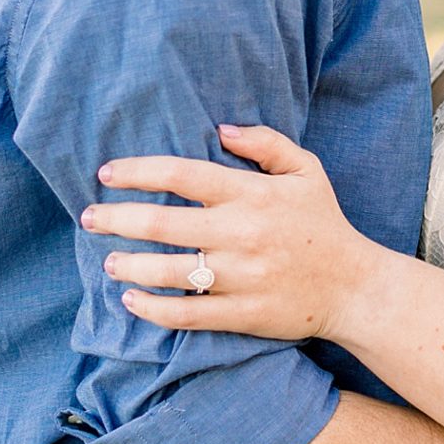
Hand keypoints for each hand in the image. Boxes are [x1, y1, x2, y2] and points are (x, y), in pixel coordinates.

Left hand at [82, 126, 378, 341]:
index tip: (106, 173)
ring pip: (167, 272)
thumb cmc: (324, 224)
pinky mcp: (242, 314)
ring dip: (128, 264)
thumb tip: (221, 129)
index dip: (137, 171)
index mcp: (252, 194)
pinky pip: (186, 314)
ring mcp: (241, 277)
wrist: (355, 287)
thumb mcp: (307, 170)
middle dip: (116, 218)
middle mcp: (241, 234)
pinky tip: (131, 298)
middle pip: (162, 224)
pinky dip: (152, 309)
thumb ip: (266, 143)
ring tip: (108, 258)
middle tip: (88, 217)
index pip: (182, 175)